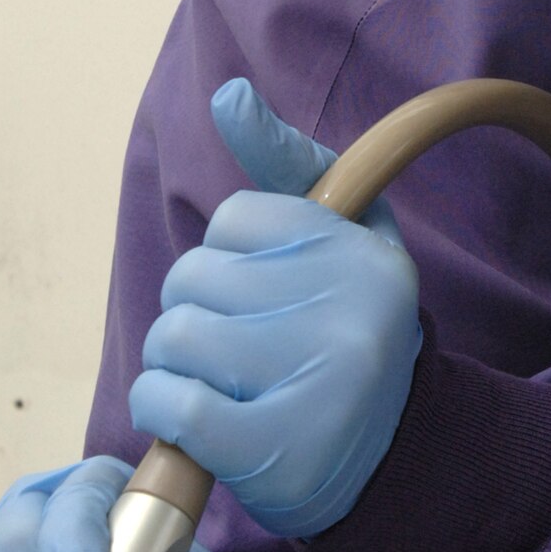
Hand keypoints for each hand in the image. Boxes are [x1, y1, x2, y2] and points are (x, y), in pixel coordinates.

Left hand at [127, 79, 421, 538]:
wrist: (391, 455)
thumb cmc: (346, 331)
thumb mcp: (344, 239)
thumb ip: (287, 164)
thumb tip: (228, 96)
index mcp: (362, 253)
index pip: (234, 217)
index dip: (231, 258)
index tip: (266, 292)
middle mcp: (350, 310)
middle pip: (194, 277)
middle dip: (195, 311)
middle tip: (236, 346)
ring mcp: (317, 382)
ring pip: (175, 336)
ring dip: (173, 363)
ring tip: (217, 382)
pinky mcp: (275, 448)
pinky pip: (168, 400)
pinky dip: (159, 408)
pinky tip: (192, 418)